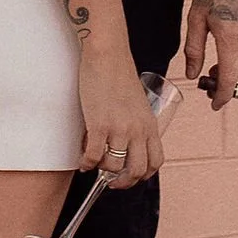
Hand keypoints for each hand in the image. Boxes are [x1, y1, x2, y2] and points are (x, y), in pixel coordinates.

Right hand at [77, 48, 161, 186]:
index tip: (131, 176)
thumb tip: (121, 142)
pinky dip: (86, 163)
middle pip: (137, 170)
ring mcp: (119, 128)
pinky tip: (82, 160)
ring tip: (94, 163)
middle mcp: (138, 130)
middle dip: (123, 181)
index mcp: (149, 124)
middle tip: (112, 181)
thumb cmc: (119, 74)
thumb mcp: (137, 104)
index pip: (155, 162)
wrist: (108, 55)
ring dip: (101, 170)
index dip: (143, 175)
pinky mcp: (100, 124)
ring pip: (113, 166)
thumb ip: (134, 123)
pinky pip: (93, 155)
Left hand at [185, 0, 237, 108]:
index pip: (227, 77)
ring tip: (220, 55)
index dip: (221, 96)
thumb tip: (193, 75)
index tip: (214, 105)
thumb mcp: (196, 19)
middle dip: (223, 79)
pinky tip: (237, 45)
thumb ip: (194, 50)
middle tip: (208, 78)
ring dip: (235, 65)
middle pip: (237, 72)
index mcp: (229, 36)